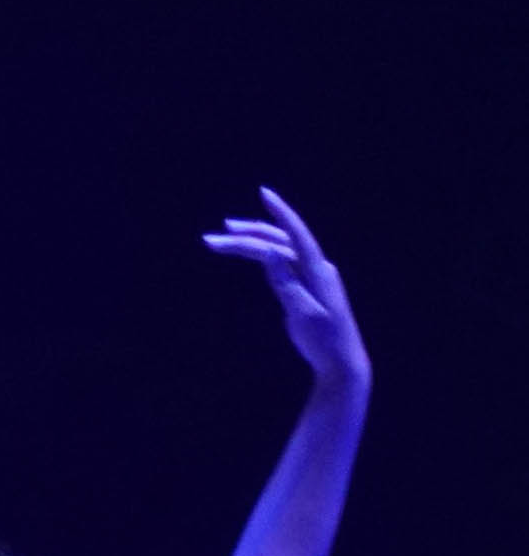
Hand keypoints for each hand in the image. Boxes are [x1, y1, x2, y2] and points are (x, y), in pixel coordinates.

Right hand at [208, 188, 360, 391]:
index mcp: (318, 271)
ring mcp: (312, 276)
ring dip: (250, 245)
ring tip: (222, 241)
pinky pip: (281, 263)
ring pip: (277, 251)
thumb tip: (269, 252)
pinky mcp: (306, 287)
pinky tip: (250, 255)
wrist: (341, 362)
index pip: (297, 234)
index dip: (281, 212)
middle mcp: (316, 268)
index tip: (264, 193)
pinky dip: (261, 256)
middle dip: (247, 235)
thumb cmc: (323, 341)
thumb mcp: (302, 313)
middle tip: (213, 237)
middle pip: (279, 242)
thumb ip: (286, 281)